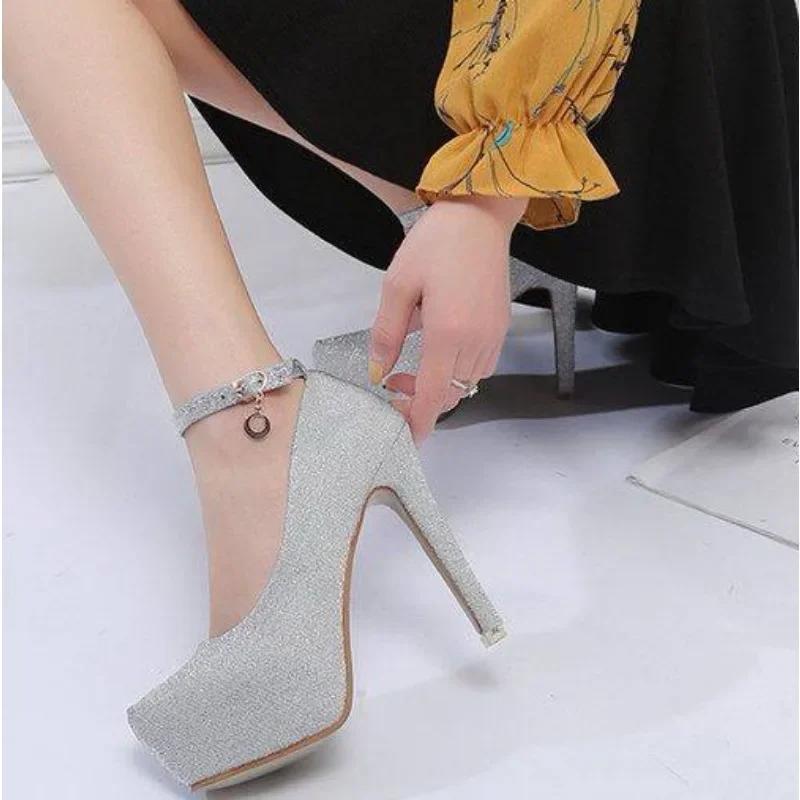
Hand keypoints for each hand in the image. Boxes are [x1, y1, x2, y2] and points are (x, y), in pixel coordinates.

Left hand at [369, 195, 525, 441]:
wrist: (479, 217)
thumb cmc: (436, 244)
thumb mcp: (397, 285)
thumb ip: (386, 333)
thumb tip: (379, 371)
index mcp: (447, 334)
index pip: (431, 395)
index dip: (418, 422)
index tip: (407, 437)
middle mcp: (476, 341)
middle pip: (449, 394)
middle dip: (421, 401)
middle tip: (394, 384)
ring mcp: (493, 336)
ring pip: (466, 383)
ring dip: (439, 386)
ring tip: (414, 365)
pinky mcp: (501, 328)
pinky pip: (480, 366)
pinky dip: (457, 371)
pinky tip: (440, 350)